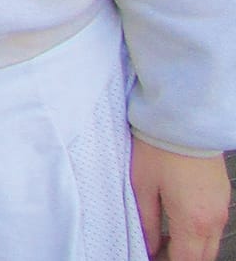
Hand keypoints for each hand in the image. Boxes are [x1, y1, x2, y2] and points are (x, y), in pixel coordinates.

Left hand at [131, 135, 230, 259]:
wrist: (183, 118)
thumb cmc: (158, 148)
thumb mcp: (142, 187)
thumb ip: (147, 223)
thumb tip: (148, 245)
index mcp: (193, 221)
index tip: (152, 260)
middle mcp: (214, 219)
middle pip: (203, 257)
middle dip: (181, 259)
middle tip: (158, 254)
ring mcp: (222, 207)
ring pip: (210, 244)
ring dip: (191, 248)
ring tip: (164, 241)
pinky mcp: (223, 195)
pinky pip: (214, 226)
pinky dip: (198, 233)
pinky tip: (178, 224)